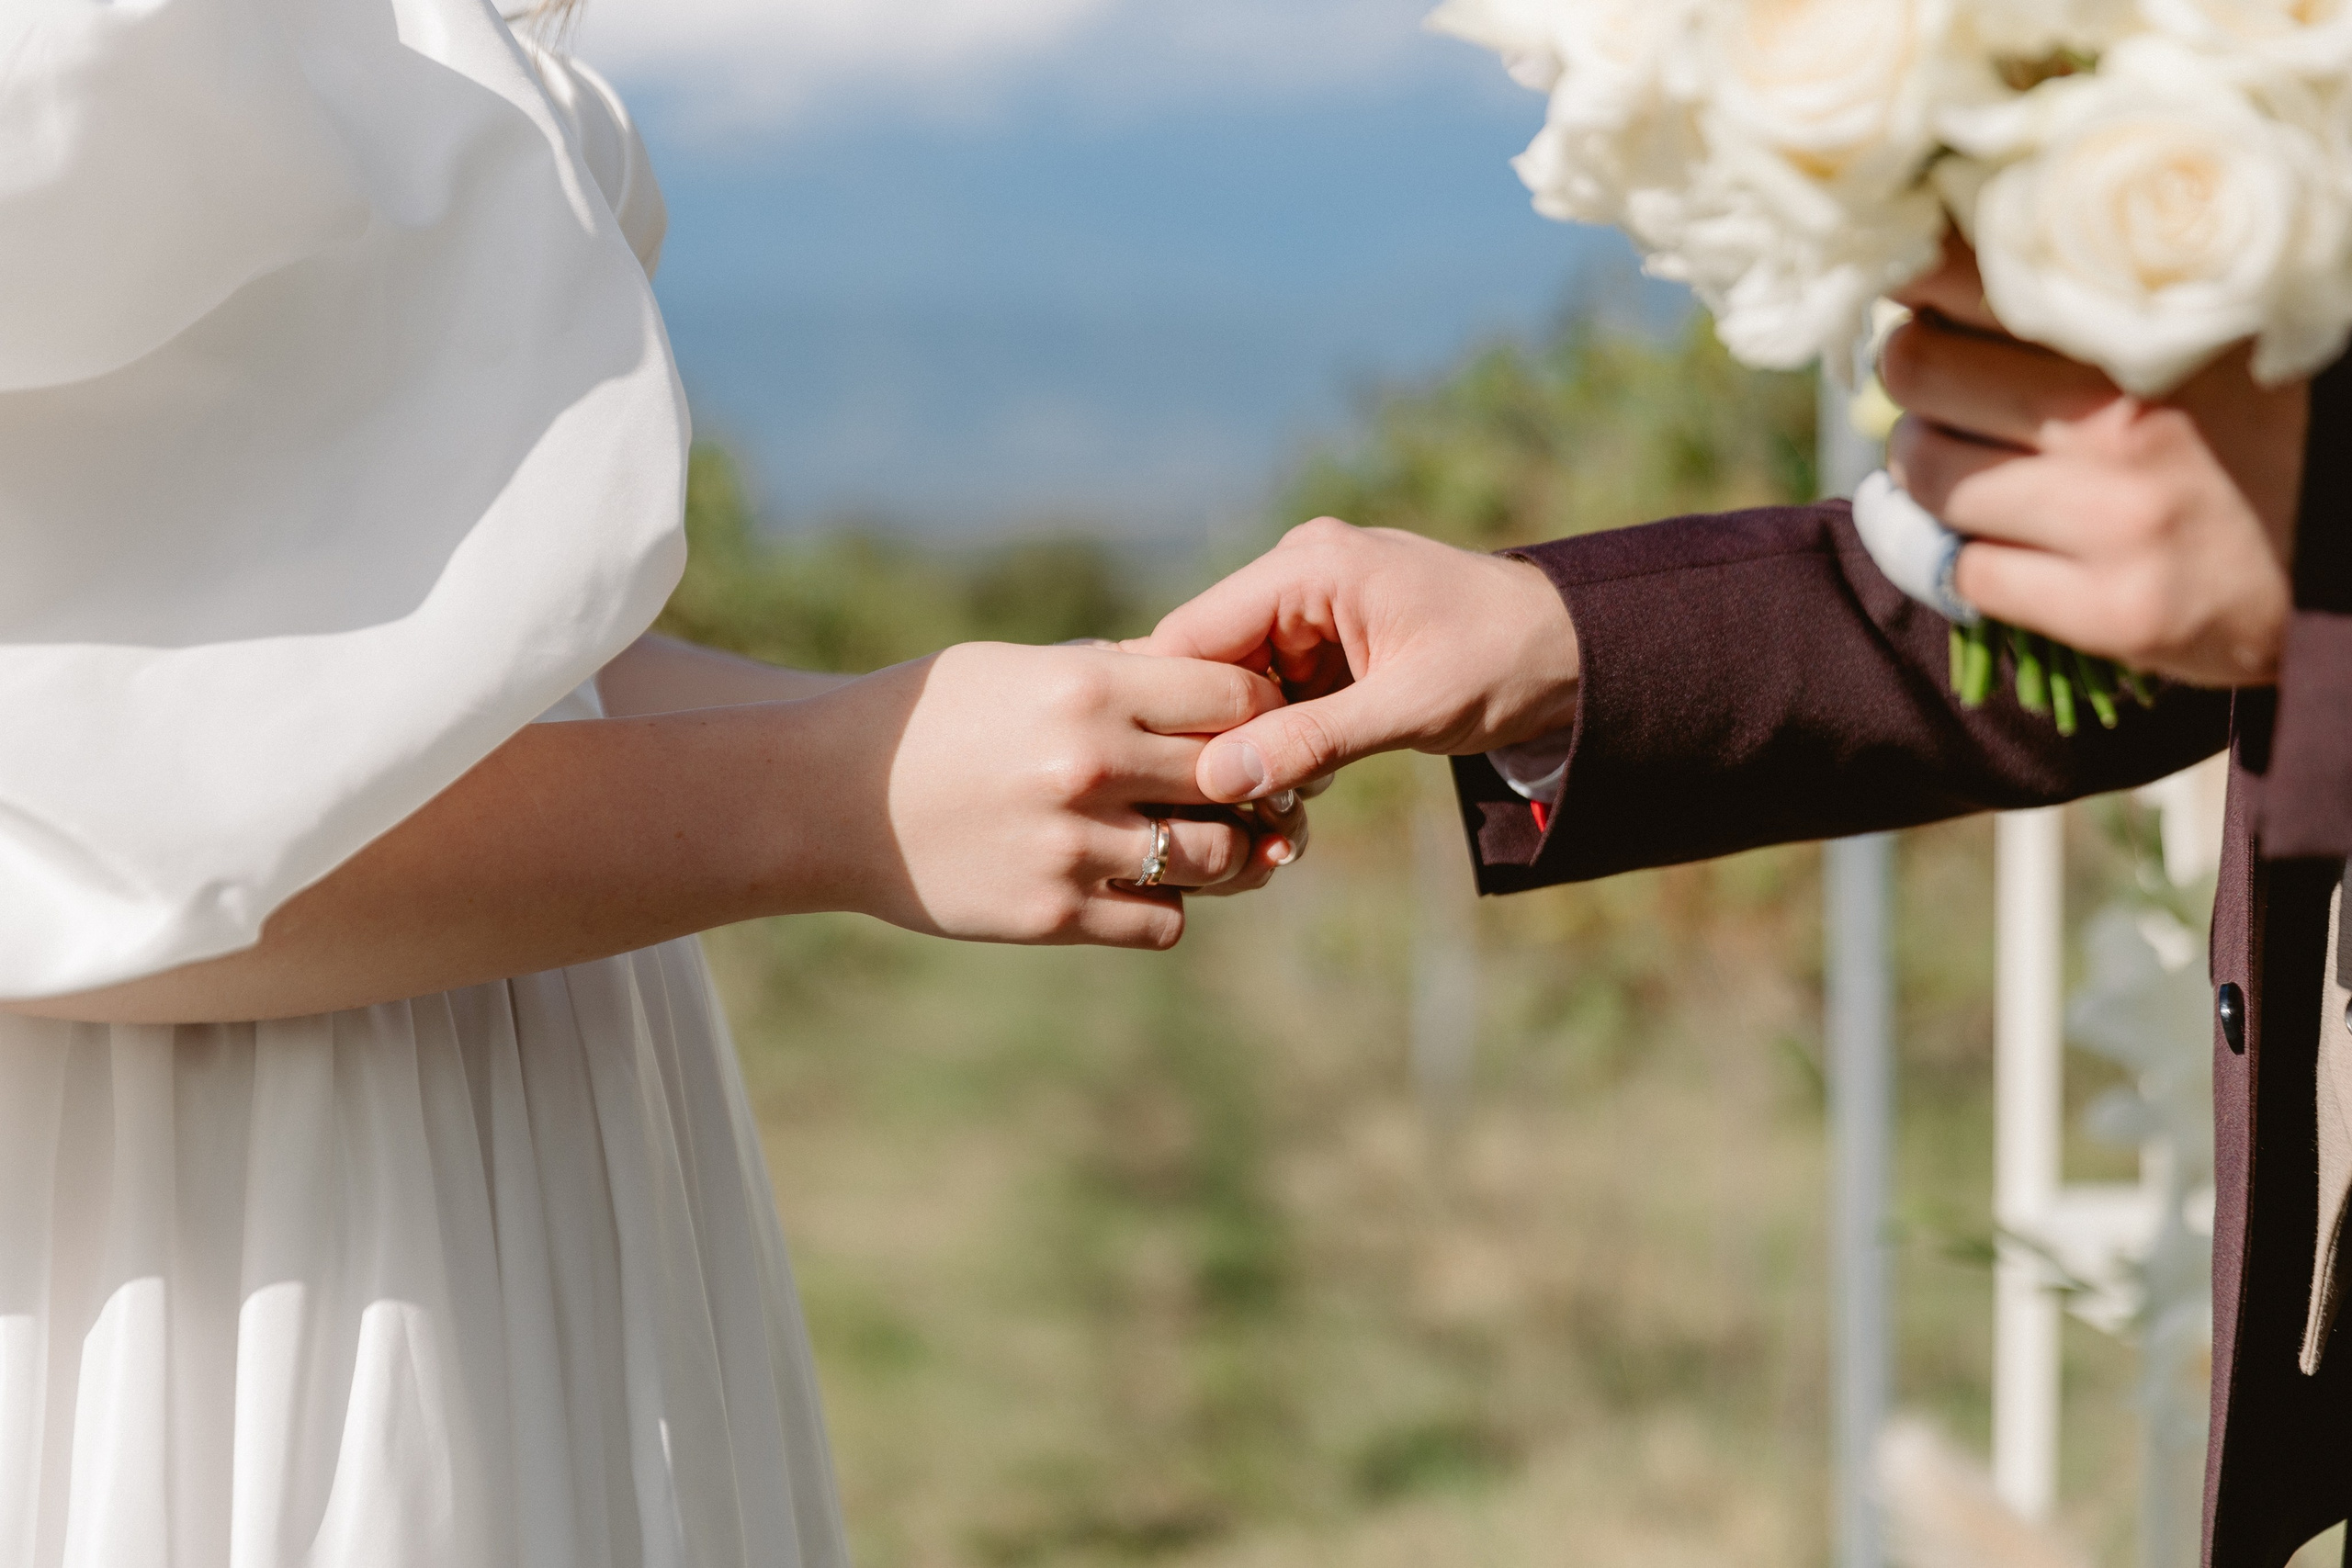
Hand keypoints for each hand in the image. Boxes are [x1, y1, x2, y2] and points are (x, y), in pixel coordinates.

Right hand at [839, 642, 1289, 947]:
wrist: (825, 798)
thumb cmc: (927, 719)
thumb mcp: (1017, 668)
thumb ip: (1114, 674)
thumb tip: (1209, 681)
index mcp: (1086, 689)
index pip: (1234, 697)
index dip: (1260, 710)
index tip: (1255, 723)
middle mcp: (1089, 766)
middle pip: (1236, 780)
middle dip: (1255, 785)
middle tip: (1253, 791)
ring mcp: (1072, 846)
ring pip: (1215, 861)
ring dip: (1219, 854)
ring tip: (1194, 840)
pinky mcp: (1052, 914)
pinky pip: (1163, 923)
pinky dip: (1164, 905)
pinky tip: (1134, 882)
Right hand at [1139, 521, 1580, 803]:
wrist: (1580, 654)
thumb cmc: (1507, 661)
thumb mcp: (1409, 708)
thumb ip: (1311, 741)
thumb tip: (1219, 779)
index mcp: (1307, 564)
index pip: (1190, 633)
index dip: (1173, 707)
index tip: (1171, 780)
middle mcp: (1296, 573)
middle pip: (1206, 662)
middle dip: (1215, 735)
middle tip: (1230, 808)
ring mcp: (1309, 608)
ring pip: (1237, 686)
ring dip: (1250, 745)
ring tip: (1275, 802)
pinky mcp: (1327, 642)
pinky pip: (1275, 694)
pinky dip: (1281, 741)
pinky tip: (1299, 785)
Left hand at [1884, 237, 2307, 687]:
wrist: (2340, 563)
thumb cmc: (2249, 433)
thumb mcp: (2189, 336)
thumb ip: (2086, 301)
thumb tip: (1934, 271)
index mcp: (2144, 327)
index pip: (1964, 273)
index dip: (1914, 285)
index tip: (1913, 299)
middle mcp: (2124, 420)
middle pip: (1917, 370)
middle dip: (1915, 383)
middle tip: (1944, 394)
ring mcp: (2116, 520)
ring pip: (1925, 477)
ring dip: (1928, 476)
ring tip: (1975, 469)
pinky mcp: (2112, 611)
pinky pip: (1964, 573)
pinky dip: (1966, 562)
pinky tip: (2012, 547)